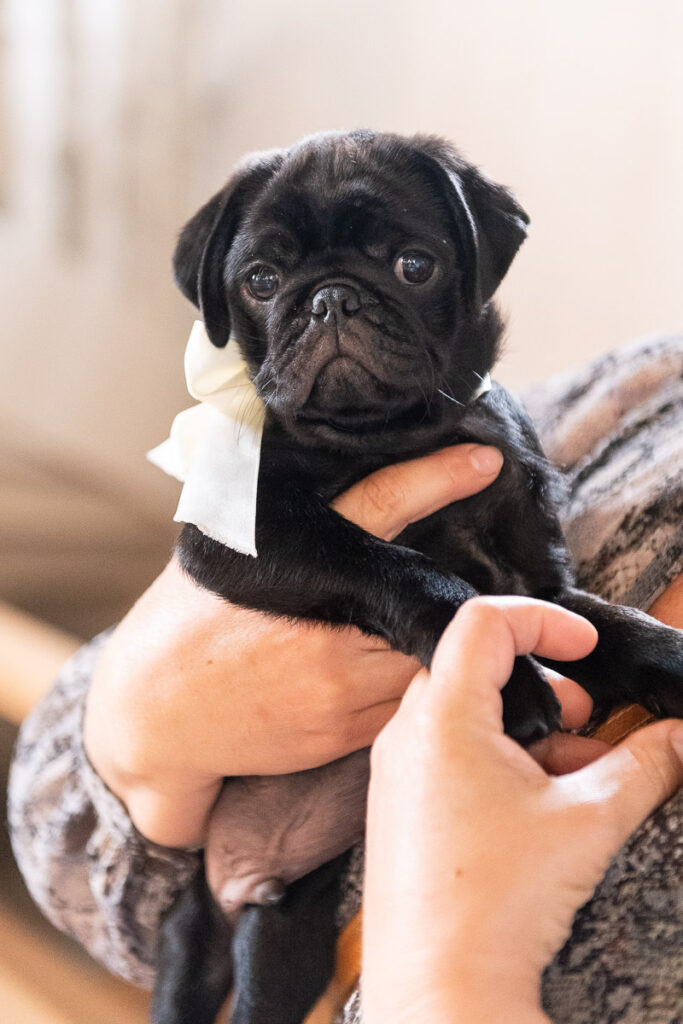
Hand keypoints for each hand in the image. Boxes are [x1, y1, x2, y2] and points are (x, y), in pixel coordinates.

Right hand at [84, 443, 502, 846]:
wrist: (152, 719)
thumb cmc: (185, 625)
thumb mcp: (222, 556)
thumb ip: (283, 528)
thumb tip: (323, 483)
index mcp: (295, 567)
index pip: (376, 509)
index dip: (434, 479)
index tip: (485, 459)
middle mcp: (327, 626)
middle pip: (431, 603)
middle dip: (483, 606)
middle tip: (528, 603)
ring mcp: (341, 685)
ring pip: (431, 663)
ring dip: (463, 656)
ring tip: (488, 654)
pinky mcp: (347, 730)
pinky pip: (410, 707)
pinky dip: (429, 694)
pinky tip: (424, 687)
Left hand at [363, 596, 682, 1023]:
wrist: (439, 989)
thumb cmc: (496, 901)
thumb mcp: (588, 819)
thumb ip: (643, 765)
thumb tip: (678, 737)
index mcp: (442, 716)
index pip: (484, 621)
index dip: (544, 619)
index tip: (585, 647)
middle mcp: (407, 735)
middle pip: (475, 668)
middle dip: (541, 686)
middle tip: (586, 717)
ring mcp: (397, 772)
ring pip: (465, 717)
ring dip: (526, 731)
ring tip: (577, 775)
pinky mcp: (399, 808)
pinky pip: (448, 757)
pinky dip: (497, 762)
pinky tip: (540, 807)